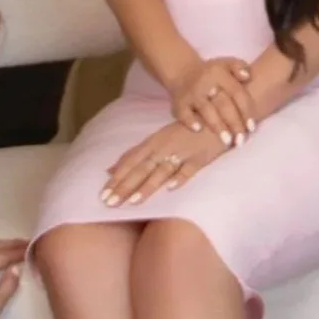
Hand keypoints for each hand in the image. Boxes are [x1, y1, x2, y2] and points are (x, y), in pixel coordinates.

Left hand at [100, 118, 224, 208]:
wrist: (216, 115)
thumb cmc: (184, 129)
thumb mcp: (157, 139)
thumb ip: (134, 154)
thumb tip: (109, 169)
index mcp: (152, 142)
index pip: (130, 162)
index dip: (116, 178)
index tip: (102, 194)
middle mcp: (163, 148)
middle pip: (141, 169)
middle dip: (125, 186)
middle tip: (110, 202)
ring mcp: (182, 152)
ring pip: (161, 171)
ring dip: (147, 186)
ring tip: (133, 201)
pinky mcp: (200, 158)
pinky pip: (189, 169)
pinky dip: (180, 178)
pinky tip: (171, 189)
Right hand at [171, 55, 256, 148]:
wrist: (183, 73)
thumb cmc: (212, 74)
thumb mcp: (227, 65)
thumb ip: (240, 67)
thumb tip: (247, 77)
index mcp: (220, 73)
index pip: (237, 93)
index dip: (246, 110)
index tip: (252, 127)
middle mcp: (205, 82)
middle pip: (223, 104)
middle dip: (234, 123)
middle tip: (242, 140)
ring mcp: (191, 93)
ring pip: (206, 110)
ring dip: (217, 126)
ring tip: (227, 142)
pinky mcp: (178, 103)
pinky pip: (183, 113)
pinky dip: (190, 121)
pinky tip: (198, 130)